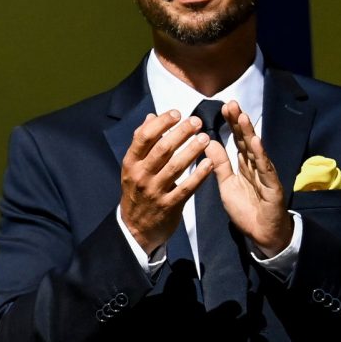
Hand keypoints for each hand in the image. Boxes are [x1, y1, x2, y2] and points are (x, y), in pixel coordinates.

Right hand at [119, 110, 211, 253]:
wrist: (136, 228)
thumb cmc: (137, 192)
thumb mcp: (132, 167)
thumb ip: (141, 142)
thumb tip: (150, 116)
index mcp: (130, 163)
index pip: (144, 137)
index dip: (161, 123)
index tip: (177, 113)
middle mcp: (141, 175)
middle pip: (162, 149)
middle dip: (181, 133)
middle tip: (197, 121)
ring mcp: (155, 191)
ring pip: (176, 166)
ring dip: (192, 150)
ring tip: (206, 138)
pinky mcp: (169, 205)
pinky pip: (187, 187)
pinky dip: (199, 175)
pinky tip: (210, 163)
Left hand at [203, 101, 291, 256]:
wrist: (262, 233)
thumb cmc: (246, 208)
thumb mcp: (227, 184)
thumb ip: (220, 164)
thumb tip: (209, 142)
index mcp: (245, 165)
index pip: (238, 140)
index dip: (232, 124)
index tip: (225, 106)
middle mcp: (256, 166)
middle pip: (247, 141)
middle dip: (240, 122)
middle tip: (232, 103)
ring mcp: (266, 175)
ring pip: (257, 151)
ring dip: (250, 134)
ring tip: (243, 117)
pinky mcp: (273, 188)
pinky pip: (265, 170)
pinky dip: (261, 156)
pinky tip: (256, 143)